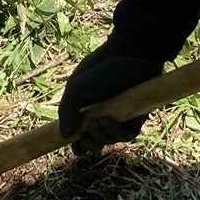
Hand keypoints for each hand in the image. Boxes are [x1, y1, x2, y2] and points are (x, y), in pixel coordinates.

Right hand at [60, 41, 162, 155]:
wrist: (130, 55)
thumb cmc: (100, 68)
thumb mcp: (76, 88)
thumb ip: (67, 112)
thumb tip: (64, 136)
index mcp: (85, 109)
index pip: (79, 135)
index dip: (76, 143)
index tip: (72, 144)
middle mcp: (102, 115)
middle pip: (94, 143)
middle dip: (88, 144)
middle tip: (86, 134)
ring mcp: (120, 118)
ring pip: (110, 141)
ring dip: (101, 136)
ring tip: (97, 122)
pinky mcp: (136, 118)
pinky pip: (127, 136)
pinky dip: (115, 132)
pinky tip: (107, 121)